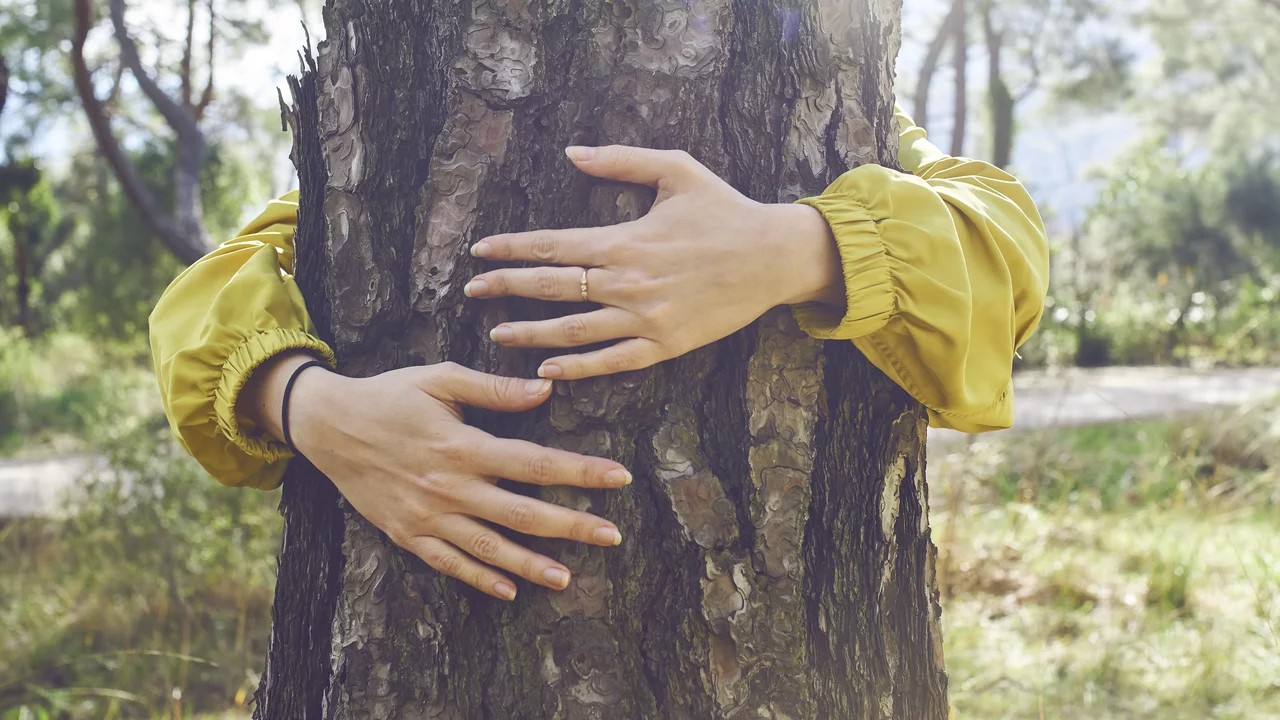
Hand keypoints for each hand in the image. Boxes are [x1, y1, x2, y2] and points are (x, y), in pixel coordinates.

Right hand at [244, 353, 629, 600]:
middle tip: (612, 537)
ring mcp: (428, 516)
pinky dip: (478, 579)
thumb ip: (493, 389)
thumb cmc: (389, 395)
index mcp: (464, 447)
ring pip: (489, 548)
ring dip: (531, 564)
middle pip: (522, 513)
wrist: (328, 425)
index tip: (618, 478)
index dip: (580, 472)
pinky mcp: (407, 534)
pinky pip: (448, 564)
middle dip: (571, 526)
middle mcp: (451, 487)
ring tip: (568, 578)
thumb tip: (544, 390)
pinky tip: (508, 591)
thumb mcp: (439, 379)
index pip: (536, 463)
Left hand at [462, 145, 845, 379]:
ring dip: (531, 333)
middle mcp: (628, 282)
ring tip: (498, 334)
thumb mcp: (676, 169)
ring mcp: (646, 318)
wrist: (774, 257)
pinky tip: (549, 370)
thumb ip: (621, 159)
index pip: (553, 246)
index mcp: (625, 239)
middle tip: (473, 291)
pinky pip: (613, 361)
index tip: (480, 252)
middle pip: (553, 288)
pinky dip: (579, 367)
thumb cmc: (725, 209)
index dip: (512, 249)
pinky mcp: (666, 345)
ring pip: (575, 331)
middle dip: (507, 288)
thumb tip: (571, 151)